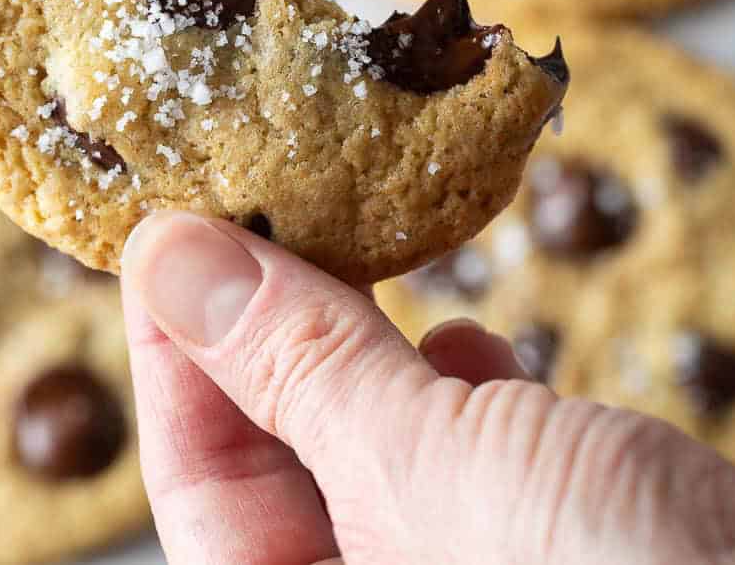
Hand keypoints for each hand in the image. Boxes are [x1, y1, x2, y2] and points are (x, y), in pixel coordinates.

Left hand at [121, 213, 734, 564]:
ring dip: (361, 346)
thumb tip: (175, 259)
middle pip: (282, 463)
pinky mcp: (568, 528)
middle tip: (251, 206)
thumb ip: (301, 365)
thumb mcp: (425, 466)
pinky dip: (457, 380)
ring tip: (347, 248)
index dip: (171, 357)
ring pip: (379, 444)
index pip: (201, 491)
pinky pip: (471, 447)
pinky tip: (467, 331)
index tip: (165, 238)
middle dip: (265, 336)